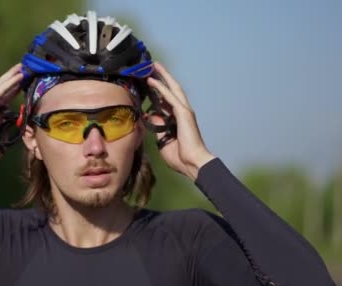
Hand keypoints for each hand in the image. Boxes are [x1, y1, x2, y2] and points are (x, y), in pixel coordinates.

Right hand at [0, 63, 23, 175]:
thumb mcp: (0, 136)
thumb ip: (6, 127)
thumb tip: (15, 123)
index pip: (1, 96)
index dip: (11, 88)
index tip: (22, 82)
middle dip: (10, 78)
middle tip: (22, 69)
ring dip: (10, 76)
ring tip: (21, 68)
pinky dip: (8, 83)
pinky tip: (17, 77)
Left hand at [146, 62, 215, 180]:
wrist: (192, 163)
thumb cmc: (179, 156)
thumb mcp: (163, 140)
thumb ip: (158, 128)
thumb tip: (151, 116)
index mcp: (178, 119)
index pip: (167, 100)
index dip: (159, 90)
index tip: (149, 83)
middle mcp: (182, 111)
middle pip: (172, 89)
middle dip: (163, 77)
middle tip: (153, 66)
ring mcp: (184, 111)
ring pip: (172, 88)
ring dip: (163, 77)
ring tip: (153, 66)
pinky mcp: (184, 113)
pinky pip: (170, 98)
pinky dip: (161, 88)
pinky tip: (153, 81)